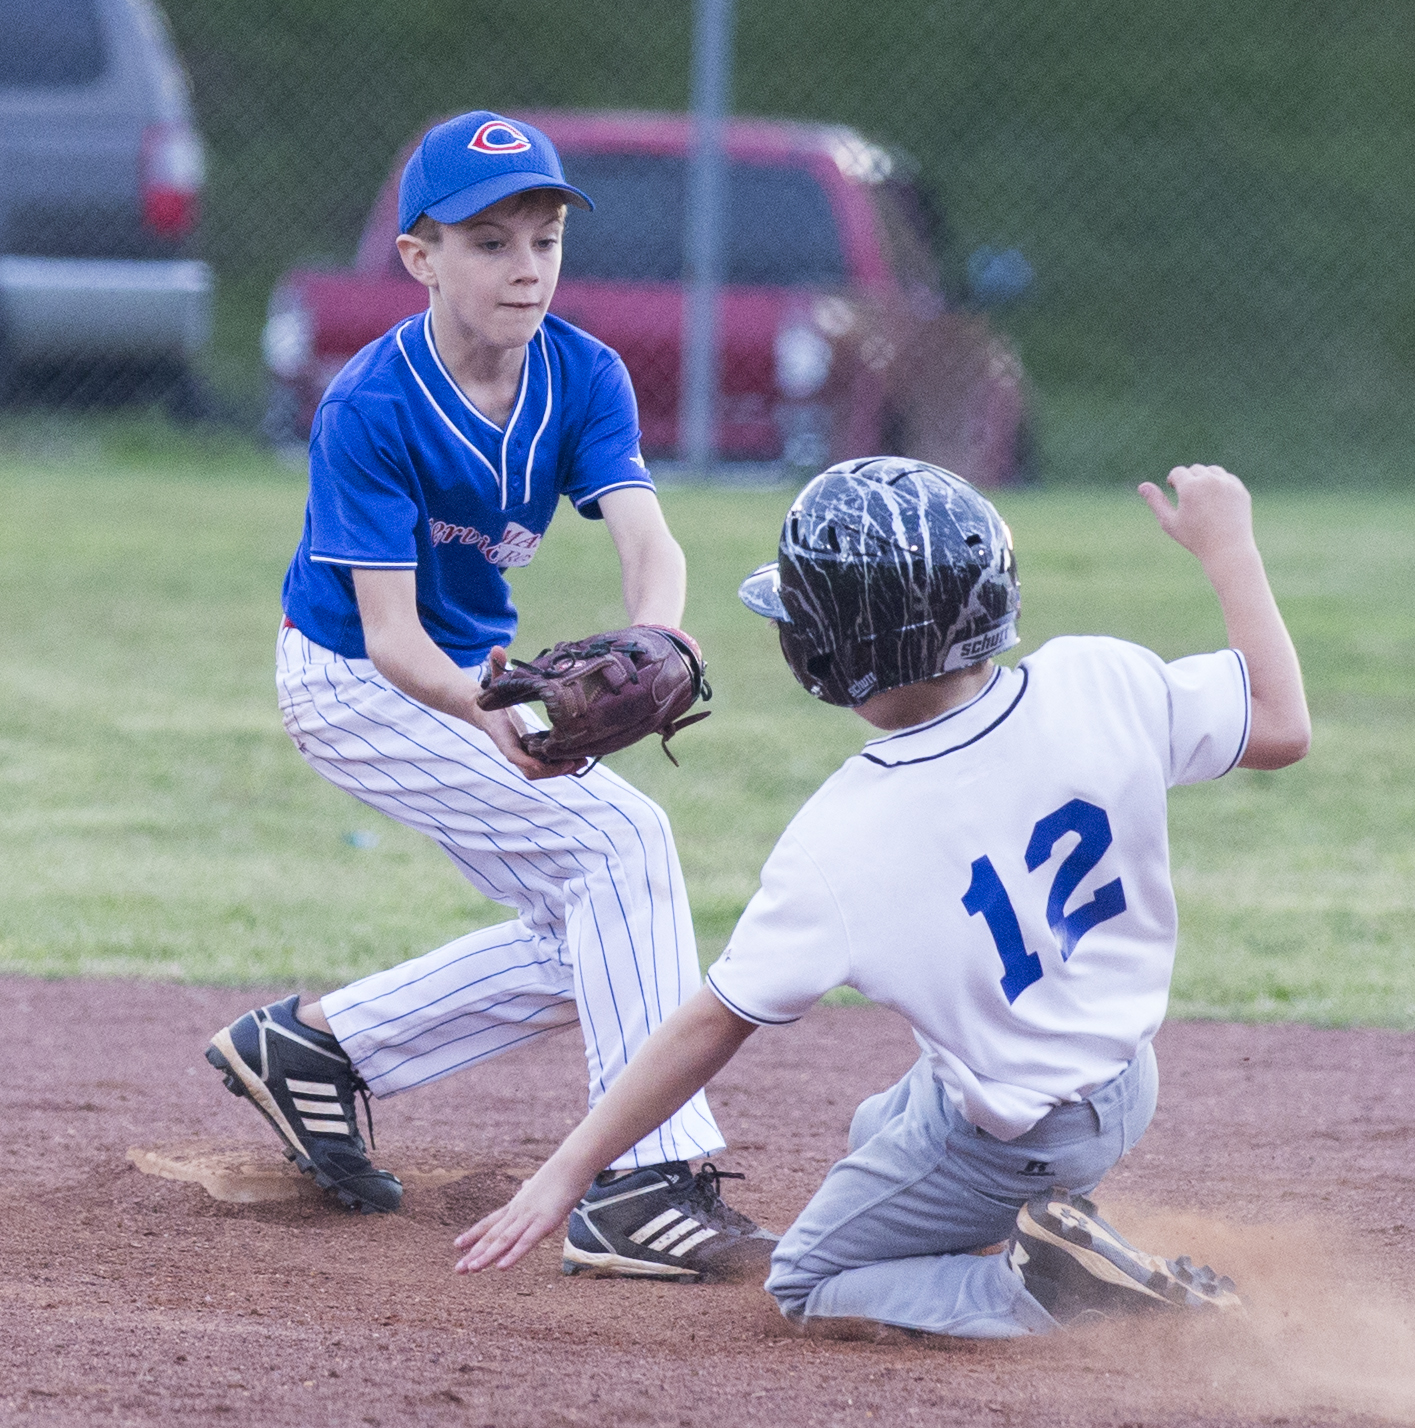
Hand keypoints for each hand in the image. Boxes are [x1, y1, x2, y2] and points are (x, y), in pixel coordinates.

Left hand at [453, 1160, 592, 1272]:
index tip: (457, 1245)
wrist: (572, 1164)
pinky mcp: (544, 1223)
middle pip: (492, 1234)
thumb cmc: (560, 1174)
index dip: (473, 1234)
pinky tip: (500, 1267)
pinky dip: (512, 1255)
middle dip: (474, 1252)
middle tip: (458, 1269)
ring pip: (503, 1240)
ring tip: (471, 1268)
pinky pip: (525, 1242)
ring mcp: (529, 1217)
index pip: (490, 1222)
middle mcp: (518, 1212)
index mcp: (517, 1204)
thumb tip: (524, 1184)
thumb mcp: (540, 1183)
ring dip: (486, 1255)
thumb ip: (530, 1188)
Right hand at [472, 648, 585, 779]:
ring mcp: (521, 753)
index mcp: (501, 733)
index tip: (540, 763)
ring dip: (558, 770)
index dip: (525, 760)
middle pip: (530, 770)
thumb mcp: (492, 681)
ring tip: (581, 762)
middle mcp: (512, 748)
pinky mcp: (529, 753)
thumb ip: (494, 666)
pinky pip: (543, 765)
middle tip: (573, 762)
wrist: (482, 712)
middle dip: (551, 770)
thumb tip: (496, 648)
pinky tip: (577, 759)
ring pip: (539, 772)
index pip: (512, 753)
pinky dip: (558, 765)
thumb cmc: (489, 697)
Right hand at [1138, 465, 1256, 567]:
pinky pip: (1227, 478)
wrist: (1227, 549)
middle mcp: (1210, 480)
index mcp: (1190, 487)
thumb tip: (1142, 486)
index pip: (1178, 472)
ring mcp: (1227, 484)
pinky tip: (1215, 499)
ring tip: (1201, 495)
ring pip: (1212, 470)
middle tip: (1188, 495)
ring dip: (1204, 478)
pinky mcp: (1240, 490)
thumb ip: (1155, 502)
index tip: (1173, 488)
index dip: (1173, 480)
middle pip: (1195, 469)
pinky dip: (1220, 484)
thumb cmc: (1194, 538)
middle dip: (1189, 479)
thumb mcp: (1169, 522)